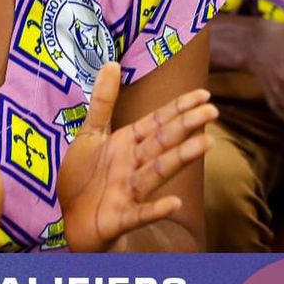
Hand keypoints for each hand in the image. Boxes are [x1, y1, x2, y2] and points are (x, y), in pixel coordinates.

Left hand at [57, 62, 215, 252]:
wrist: (71, 220)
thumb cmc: (85, 176)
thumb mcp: (90, 132)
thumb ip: (103, 100)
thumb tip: (113, 62)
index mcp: (127, 143)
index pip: (158, 122)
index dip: (179, 108)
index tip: (204, 93)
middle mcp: (133, 165)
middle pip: (163, 142)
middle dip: (186, 126)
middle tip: (212, 110)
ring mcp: (129, 191)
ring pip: (158, 171)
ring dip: (181, 158)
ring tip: (207, 143)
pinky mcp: (119, 218)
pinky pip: (139, 214)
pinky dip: (156, 209)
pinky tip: (174, 204)